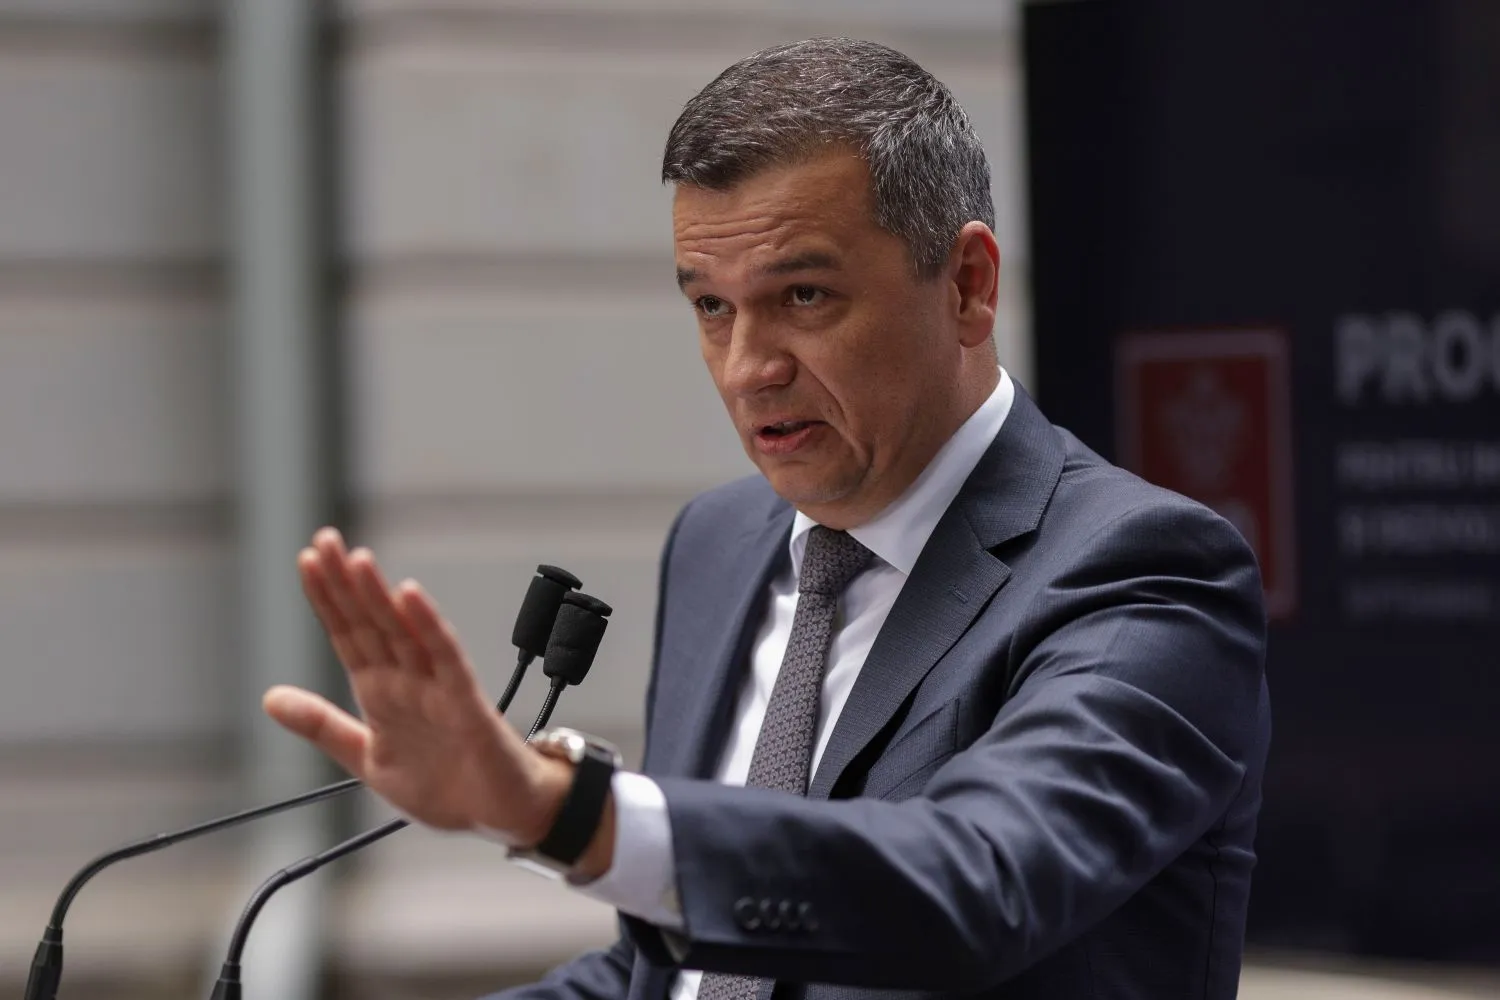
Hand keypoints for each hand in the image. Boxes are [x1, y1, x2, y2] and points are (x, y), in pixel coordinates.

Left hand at [262, 527, 567, 839]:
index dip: (327, 598)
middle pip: (371, 621)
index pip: (348, 634)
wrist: (499, 813)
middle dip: (346, 582)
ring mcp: (436, 687)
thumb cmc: (445, 784)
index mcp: (380, 691)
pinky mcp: (466, 701)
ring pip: (403, 631)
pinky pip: (445, 657)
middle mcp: (406, 680)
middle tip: (325, 538)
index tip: (307, 559)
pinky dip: (428, 626)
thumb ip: (322, 726)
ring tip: (356, 560)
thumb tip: (269, 698)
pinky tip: (411, 596)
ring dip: (379, 596)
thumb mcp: (366, 757)